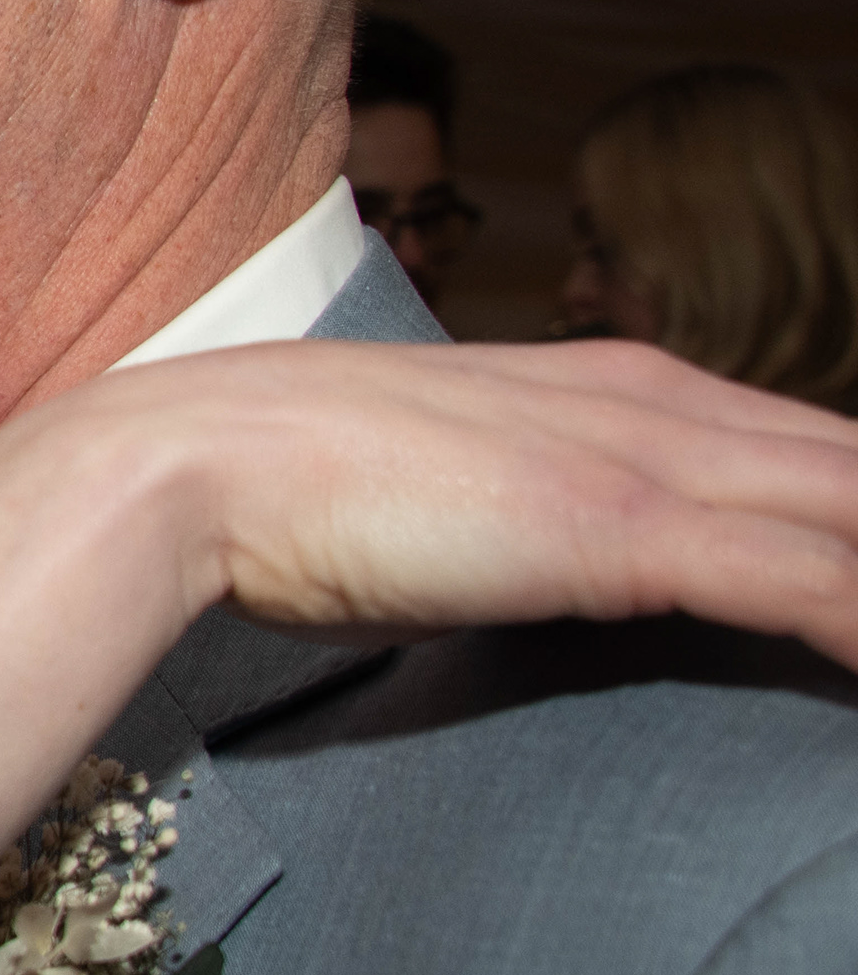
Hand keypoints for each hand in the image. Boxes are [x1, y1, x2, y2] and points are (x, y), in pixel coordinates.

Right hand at [62, 337, 857, 668]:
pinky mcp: (629, 525)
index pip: (823, 460)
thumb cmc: (276, 495)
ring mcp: (653, 460)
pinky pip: (821, 582)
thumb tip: (538, 576)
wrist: (182, 464)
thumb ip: (521, 521)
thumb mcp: (438, 501)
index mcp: (624, 392)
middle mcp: (663, 405)